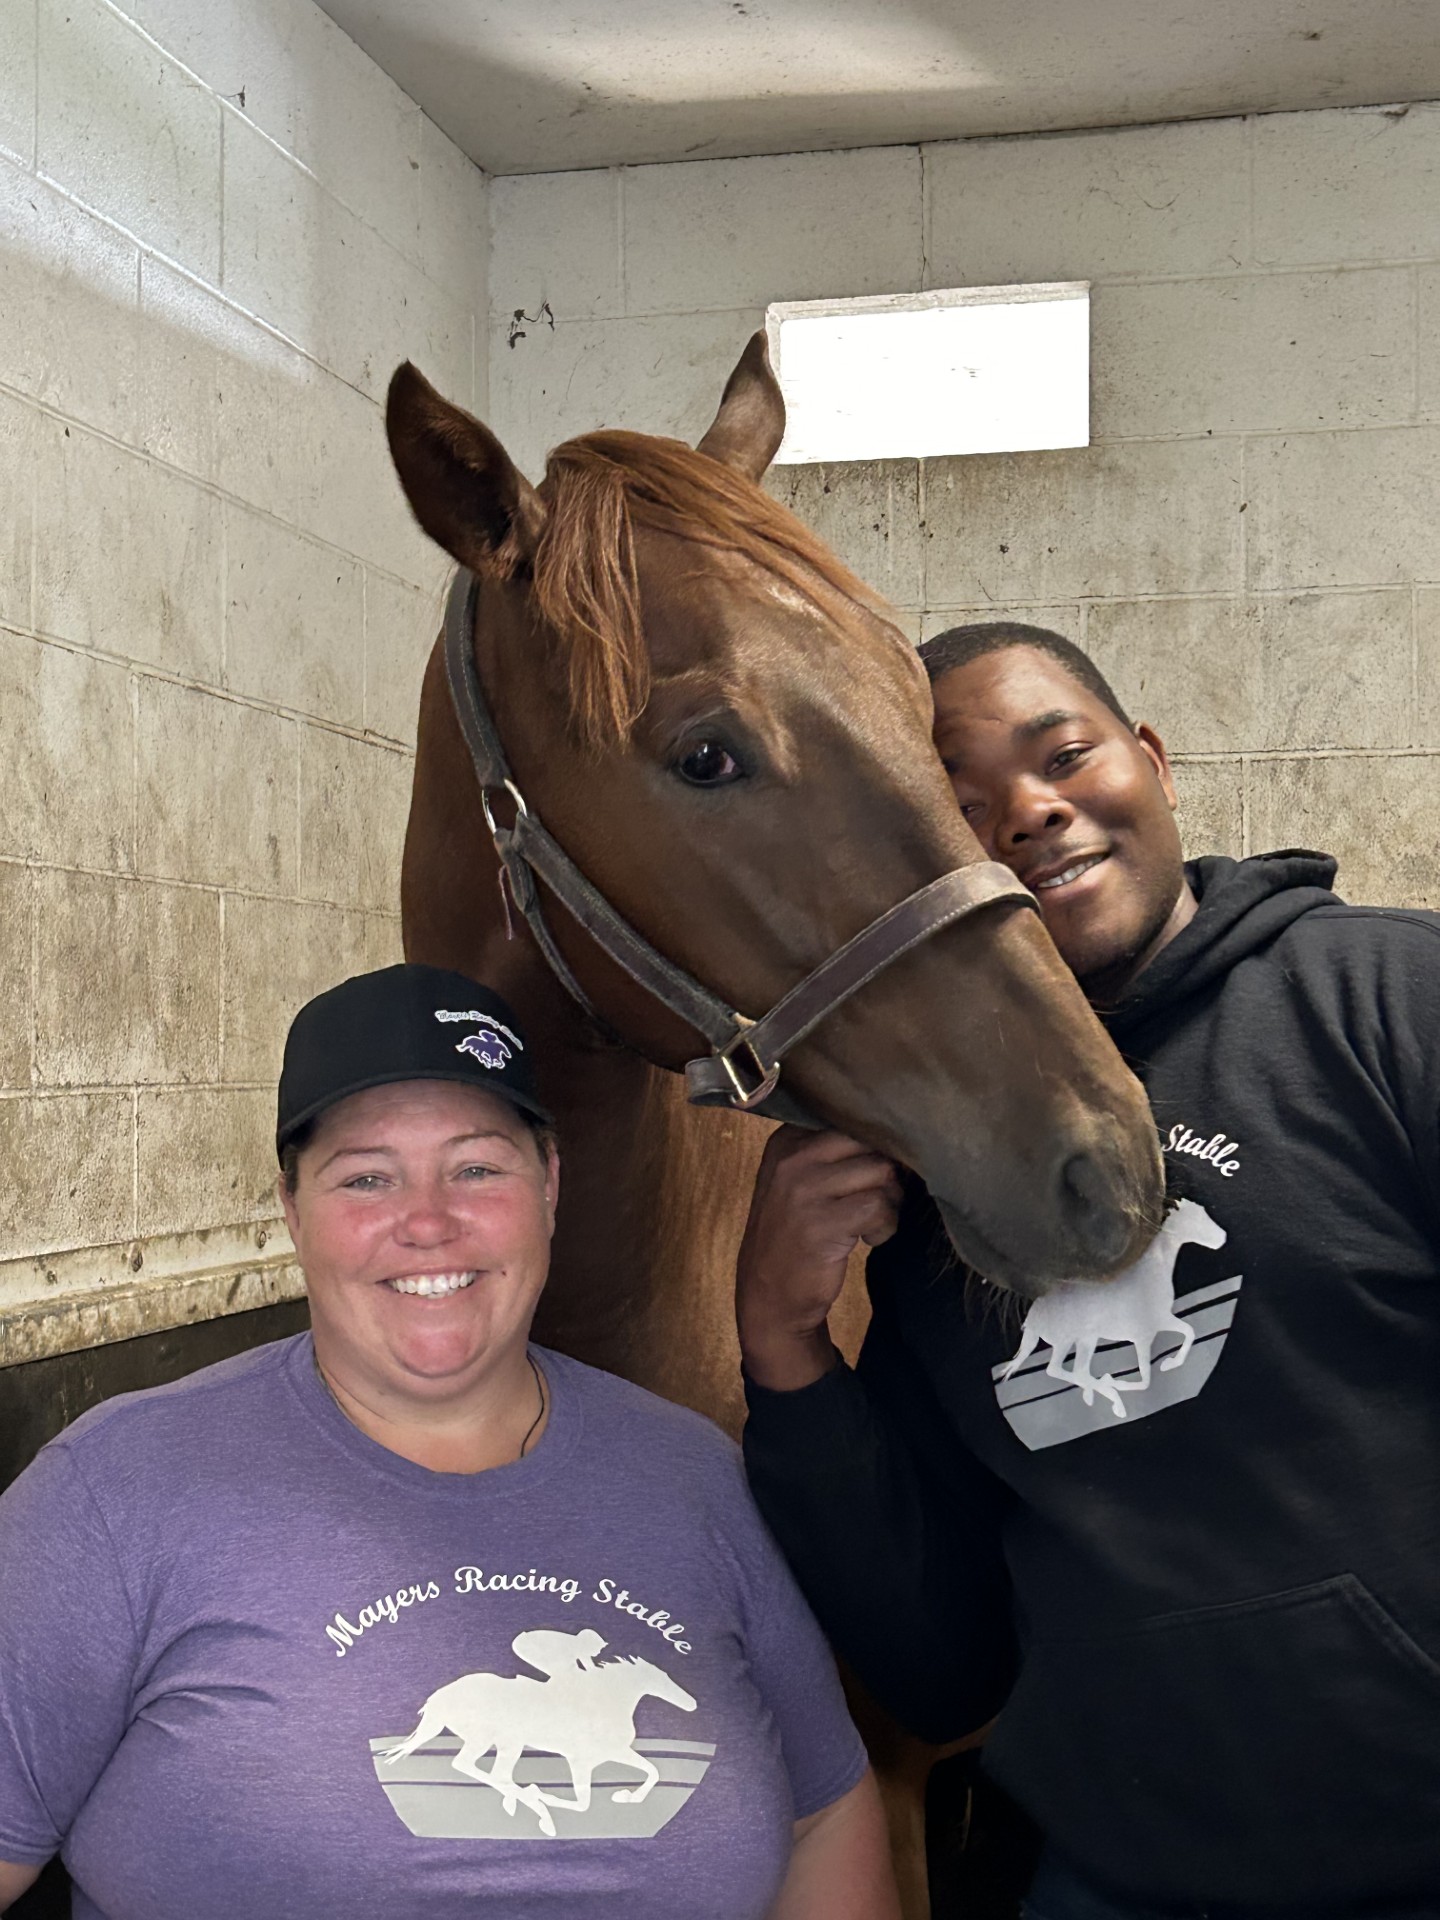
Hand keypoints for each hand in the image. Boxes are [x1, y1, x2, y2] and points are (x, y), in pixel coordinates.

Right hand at [737, 1127, 901, 1391]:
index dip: (873, 1142)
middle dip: (887, 1171)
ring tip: (871, 1222)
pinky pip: (879, 1205)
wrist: (769, 1296)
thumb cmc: (793, 1235)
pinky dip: (886, 1225)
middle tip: (879, 1199)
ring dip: (890, 1200)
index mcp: (786, 1139)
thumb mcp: (797, 1181)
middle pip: (870, 1140)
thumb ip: (831, 1151)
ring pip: (882, 1170)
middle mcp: (792, 1157)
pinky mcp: (822, 1222)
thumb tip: (894, 1131)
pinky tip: (868, 1239)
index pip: (848, 1117)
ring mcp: (804, 1188)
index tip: (870, 1173)